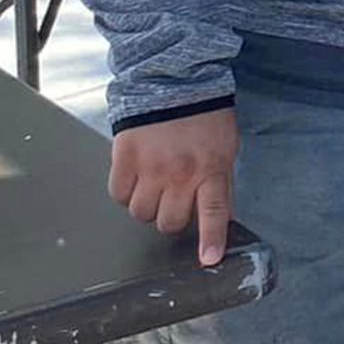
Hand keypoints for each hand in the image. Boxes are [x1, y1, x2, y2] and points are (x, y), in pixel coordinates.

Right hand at [108, 108, 239, 267]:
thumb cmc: (204, 118)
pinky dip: (126, 192)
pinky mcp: (124, 158)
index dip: (210, 239)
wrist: (173, 83)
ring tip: (155, 185)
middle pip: (169, 222)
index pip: (212, 212)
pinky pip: (119, 195)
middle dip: (172, 217)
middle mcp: (180, 172)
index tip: (209, 260)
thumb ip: (220, 185)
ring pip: (141, 213)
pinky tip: (136, 176)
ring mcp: (150, 167)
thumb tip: (219, 219)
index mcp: (210, 170)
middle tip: (175, 199)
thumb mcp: (224, 150)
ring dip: (147, 206)